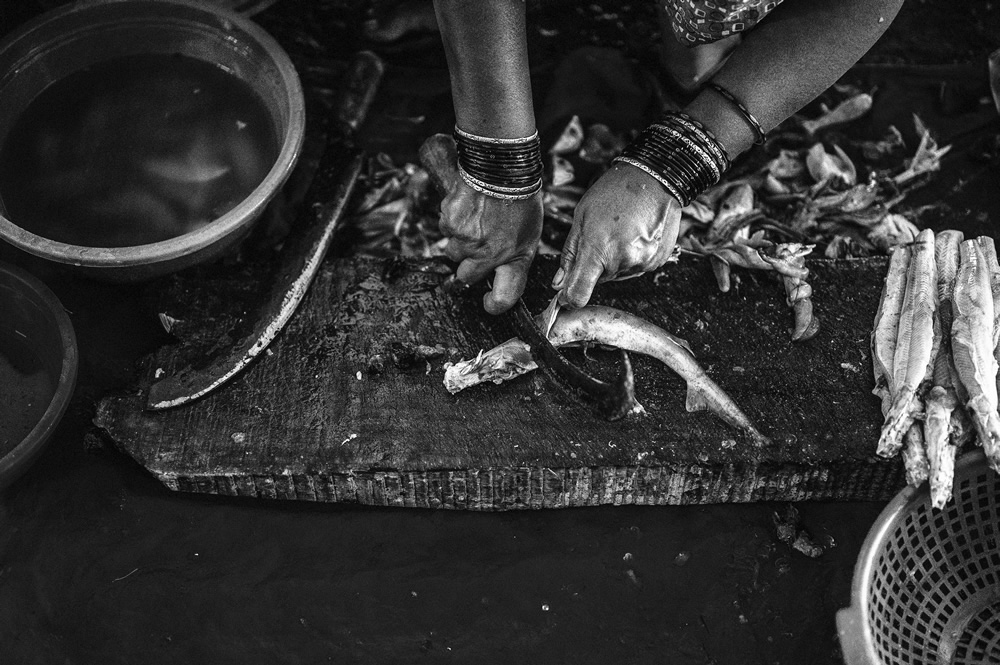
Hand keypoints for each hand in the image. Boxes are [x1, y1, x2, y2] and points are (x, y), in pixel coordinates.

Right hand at [440, 179, 542, 313]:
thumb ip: (515, 254)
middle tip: (478, 244)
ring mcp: (467, 240)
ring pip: (453, 251)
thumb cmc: (520, 197)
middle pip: (466, 276)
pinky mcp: (450, 224)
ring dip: (460, 240)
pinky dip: (453, 219)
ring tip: (476, 218)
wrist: (501, 166)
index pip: (504, 297)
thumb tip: (504, 270)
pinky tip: (468, 205)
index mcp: (514, 257)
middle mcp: (488, 254)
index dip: (495, 304)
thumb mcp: (530, 231)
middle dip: (469, 264)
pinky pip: (445, 228)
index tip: (490, 302)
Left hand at [554, 162, 681, 307]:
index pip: (579, 293)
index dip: (569, 298)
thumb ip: (570, 254)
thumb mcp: (582, 217)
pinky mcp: (656, 262)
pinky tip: (634, 235)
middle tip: (603, 236)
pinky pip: (635, 268)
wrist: (654, 178)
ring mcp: (642, 262)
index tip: (566, 295)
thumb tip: (559, 284)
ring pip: (617, 274)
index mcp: (598, 249)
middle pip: (599, 280)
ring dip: (615, 261)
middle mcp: (622, 260)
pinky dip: (632, 257)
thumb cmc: (615, 192)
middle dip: (596, 265)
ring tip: (621, 232)